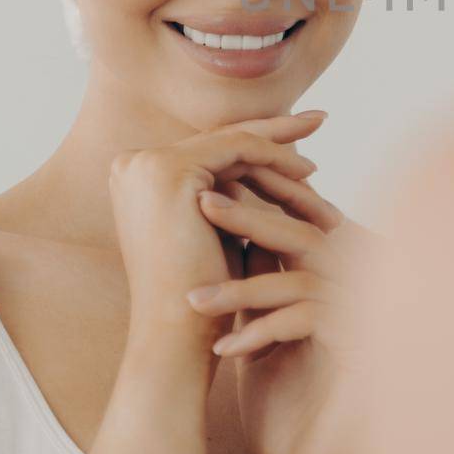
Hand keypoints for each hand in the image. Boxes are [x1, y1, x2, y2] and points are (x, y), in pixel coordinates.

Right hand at [107, 111, 323, 337]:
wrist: (178, 335)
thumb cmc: (206, 296)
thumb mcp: (220, 232)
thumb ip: (234, 197)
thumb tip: (275, 169)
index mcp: (137, 177)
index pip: (209, 149)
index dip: (256, 142)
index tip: (297, 141)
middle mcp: (133, 164)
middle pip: (221, 139)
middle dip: (275, 130)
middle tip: (320, 118)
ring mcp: (147, 164)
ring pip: (233, 143)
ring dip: (283, 152)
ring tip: (320, 163)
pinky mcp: (169, 170)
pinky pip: (238, 149)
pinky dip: (276, 157)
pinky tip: (308, 173)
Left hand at [186, 156, 386, 453]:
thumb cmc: (282, 390)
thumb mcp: (263, 320)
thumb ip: (258, 269)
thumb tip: (216, 211)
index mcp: (339, 271)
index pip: (301, 217)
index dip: (258, 198)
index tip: (205, 190)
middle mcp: (359, 284)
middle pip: (305, 235)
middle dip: (250, 216)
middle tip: (201, 202)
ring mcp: (364, 313)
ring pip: (301, 279)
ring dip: (243, 288)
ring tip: (193, 301)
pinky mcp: (360, 346)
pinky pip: (306, 321)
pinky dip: (262, 331)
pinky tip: (225, 350)